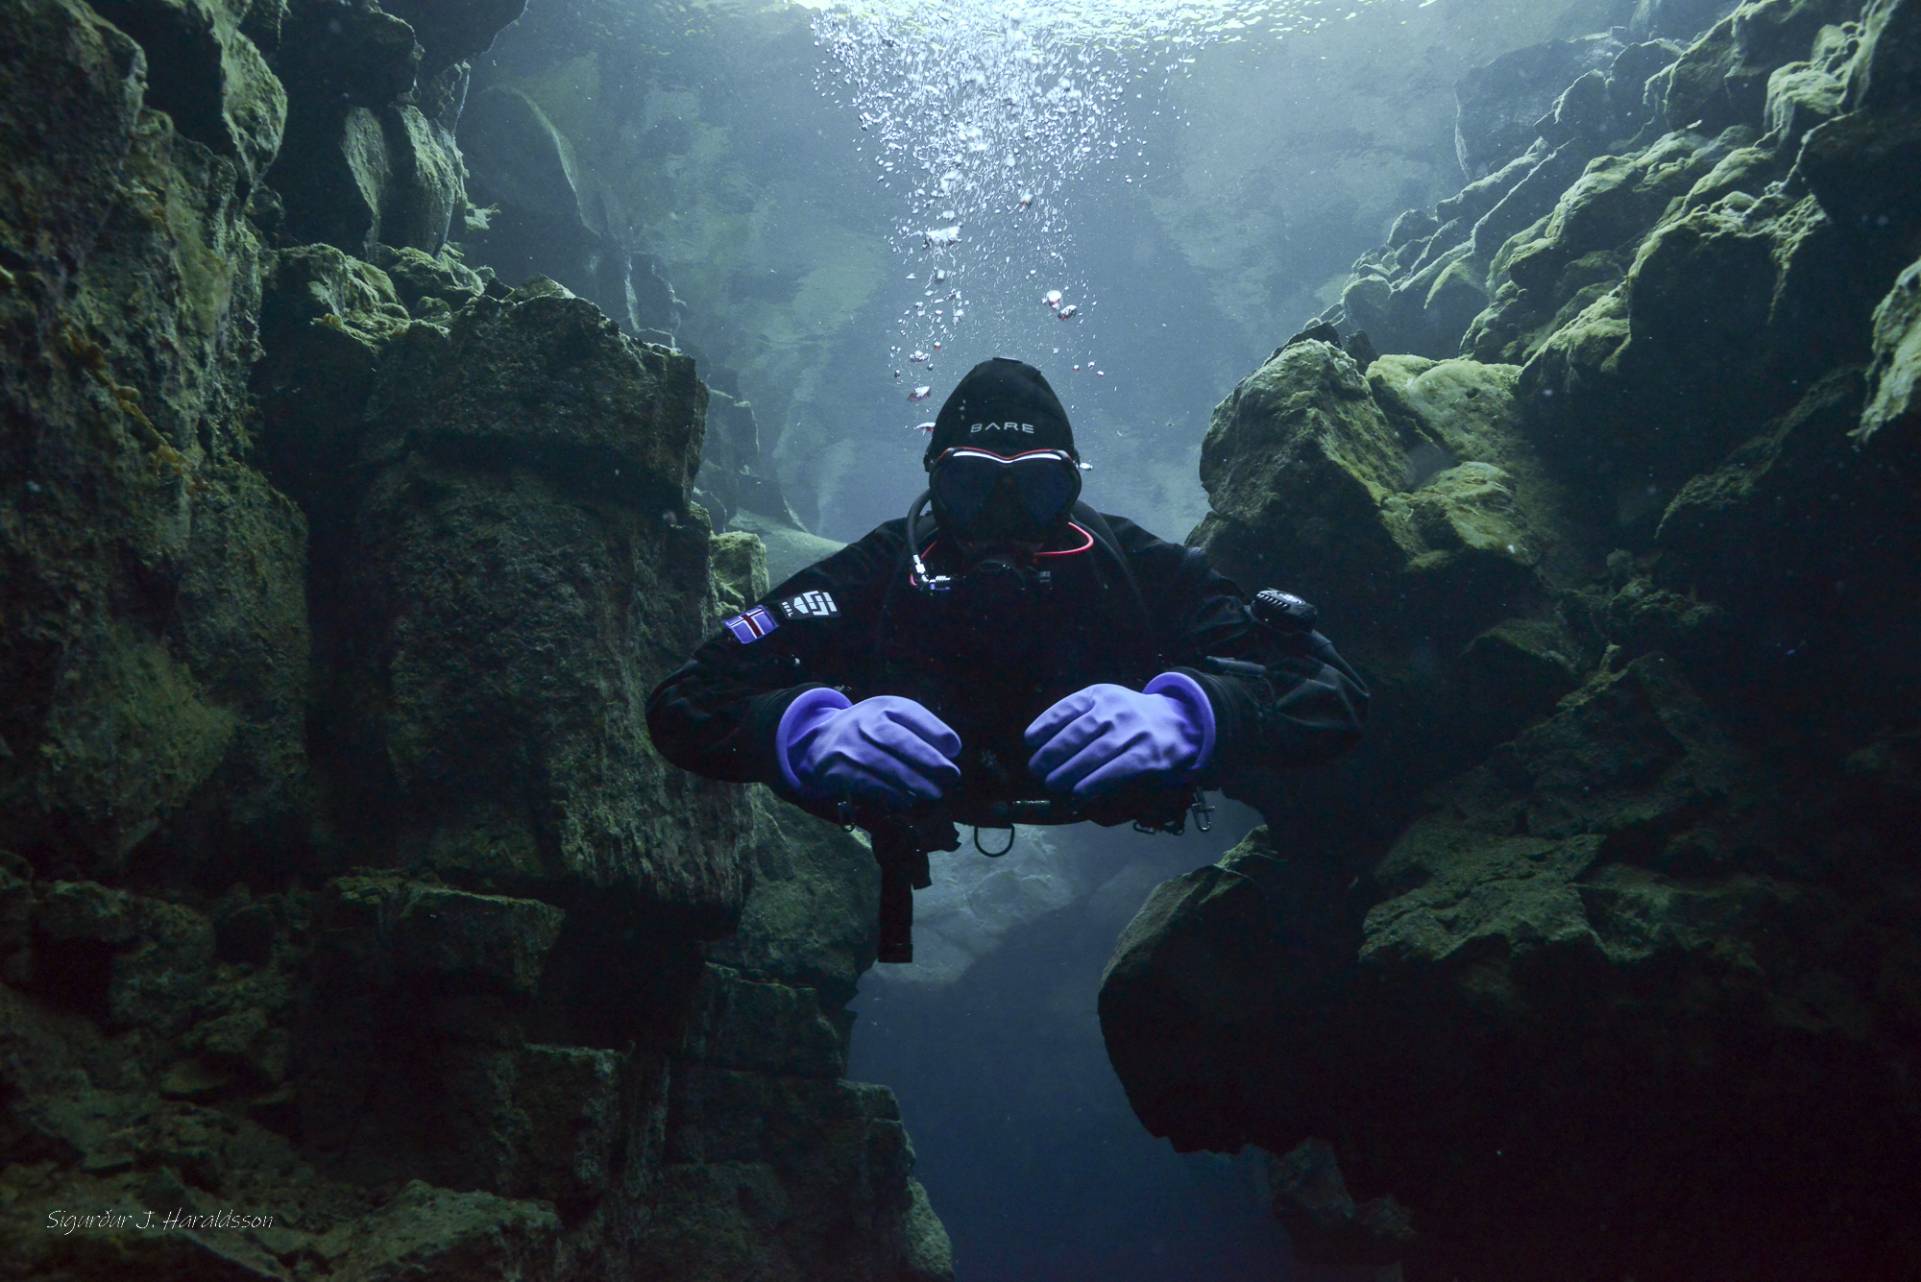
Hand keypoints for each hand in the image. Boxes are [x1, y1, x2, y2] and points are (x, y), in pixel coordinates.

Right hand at [781, 693, 962, 809]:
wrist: (818, 743)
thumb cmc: (869, 732)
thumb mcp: (891, 719)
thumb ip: (921, 730)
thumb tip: (952, 750)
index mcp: (883, 706)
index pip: (912, 714)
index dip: (936, 732)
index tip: (954, 749)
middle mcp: (865, 722)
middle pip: (900, 741)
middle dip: (930, 761)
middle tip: (952, 776)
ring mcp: (849, 746)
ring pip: (886, 766)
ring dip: (914, 782)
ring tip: (935, 793)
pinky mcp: (837, 770)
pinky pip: (869, 784)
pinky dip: (891, 794)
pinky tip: (907, 801)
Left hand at [1024, 678, 1212, 801]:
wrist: (1181, 724)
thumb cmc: (1132, 718)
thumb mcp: (1106, 703)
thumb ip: (1078, 715)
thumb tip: (1040, 742)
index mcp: (1101, 695)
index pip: (1067, 708)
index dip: (1045, 725)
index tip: (1029, 741)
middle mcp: (1116, 710)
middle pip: (1076, 734)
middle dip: (1051, 754)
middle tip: (1036, 770)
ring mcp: (1133, 733)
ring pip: (1093, 755)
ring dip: (1067, 773)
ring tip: (1052, 784)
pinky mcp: (1146, 757)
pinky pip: (1114, 772)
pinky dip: (1092, 784)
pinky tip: (1077, 794)